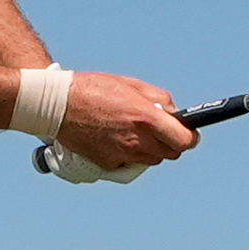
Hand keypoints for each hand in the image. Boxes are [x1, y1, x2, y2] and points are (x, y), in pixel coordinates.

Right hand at [50, 72, 194, 175]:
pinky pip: (128, 163)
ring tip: (136, 132)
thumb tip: (174, 113)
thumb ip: (158, 100)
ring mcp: (122, 155)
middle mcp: (137, 140)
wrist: (58, 106)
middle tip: (161, 130)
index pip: (184, 140)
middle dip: (170, 142)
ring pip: (151, 161)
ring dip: (151, 150)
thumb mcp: (131, 85)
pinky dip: (128, 155)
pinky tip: (116, 138)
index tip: (189, 133)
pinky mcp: (108, 164)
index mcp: (146, 118)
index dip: (190, 137)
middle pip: (171, 154)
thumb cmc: (94, 89)